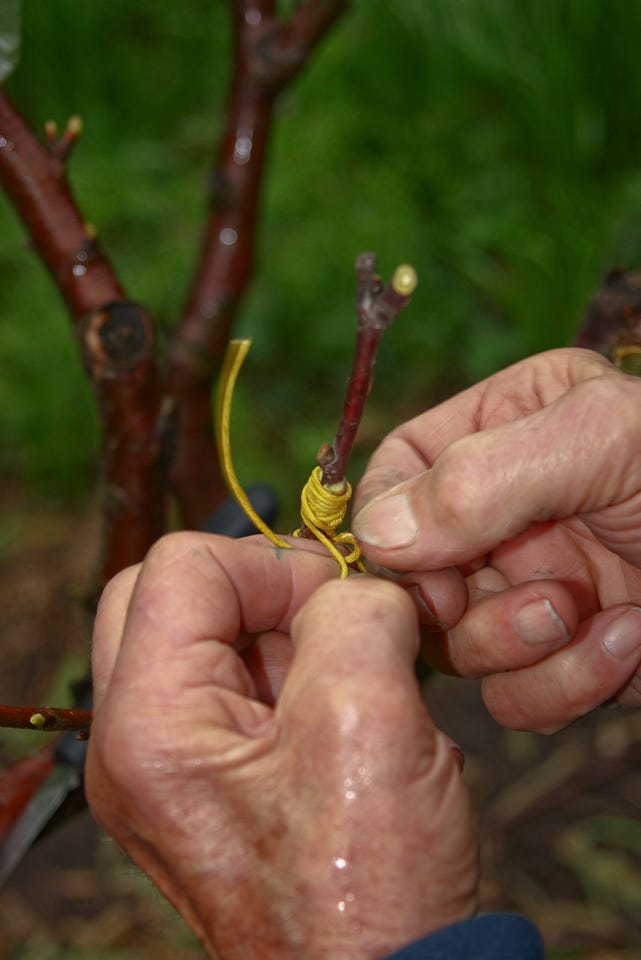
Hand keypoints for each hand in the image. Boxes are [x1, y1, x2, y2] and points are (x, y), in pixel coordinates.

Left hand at [86, 533, 477, 959]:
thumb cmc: (366, 888)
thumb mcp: (371, 717)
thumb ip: (356, 612)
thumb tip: (353, 586)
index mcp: (149, 722)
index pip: (181, 564)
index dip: (271, 565)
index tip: (341, 603)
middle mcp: (135, 738)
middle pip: (176, 593)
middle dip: (265, 591)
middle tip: (334, 627)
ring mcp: (168, 758)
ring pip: (211, 632)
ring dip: (290, 636)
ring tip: (356, 687)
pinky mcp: (206, 773)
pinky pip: (237, 682)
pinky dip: (297, 675)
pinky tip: (348, 717)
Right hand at [353, 347, 640, 731]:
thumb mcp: (602, 442)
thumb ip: (481, 476)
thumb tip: (375, 535)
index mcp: (504, 427)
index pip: (397, 474)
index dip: (390, 530)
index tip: (426, 574)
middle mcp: (506, 509)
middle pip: (416, 575)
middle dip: (466, 603)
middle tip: (533, 601)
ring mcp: (531, 585)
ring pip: (459, 646)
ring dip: (521, 643)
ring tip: (591, 613)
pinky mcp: (565, 657)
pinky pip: (515, 695)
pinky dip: (565, 683)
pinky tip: (629, 642)